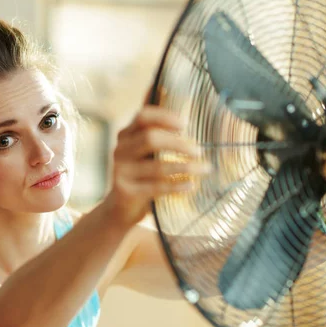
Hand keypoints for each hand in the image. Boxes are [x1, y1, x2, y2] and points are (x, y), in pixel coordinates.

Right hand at [102, 105, 208, 227]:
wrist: (120, 209)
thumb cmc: (141, 176)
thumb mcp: (144, 154)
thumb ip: (158, 139)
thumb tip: (191, 123)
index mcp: (125, 136)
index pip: (142, 117)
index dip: (164, 117)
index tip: (185, 125)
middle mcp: (120, 150)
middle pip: (150, 139)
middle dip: (179, 144)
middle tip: (199, 151)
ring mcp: (121, 171)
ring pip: (157, 166)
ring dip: (186, 167)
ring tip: (205, 169)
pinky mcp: (126, 192)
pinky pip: (157, 187)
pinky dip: (177, 186)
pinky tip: (191, 185)